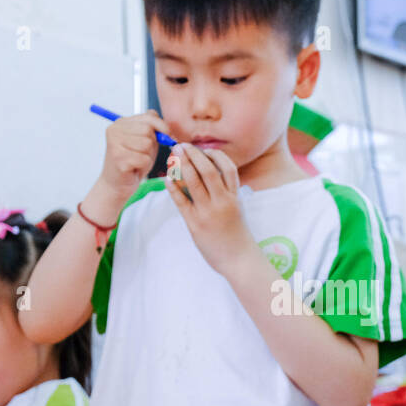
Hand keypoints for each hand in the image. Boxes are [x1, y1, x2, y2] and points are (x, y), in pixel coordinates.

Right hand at [96, 108, 173, 205]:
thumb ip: (153, 129)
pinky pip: (144, 159)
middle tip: (142, 154)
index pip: (148, 116)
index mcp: (121, 122)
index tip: (168, 135)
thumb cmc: (133, 163)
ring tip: (137, 161)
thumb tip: (164, 123)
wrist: (117, 184)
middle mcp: (115, 130)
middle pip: (148, 130)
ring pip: (147, 144)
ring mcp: (115, 143)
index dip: (162, 126)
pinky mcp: (118, 158)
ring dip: (148, 156)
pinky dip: (144, 165)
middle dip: (152, 144)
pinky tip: (134, 168)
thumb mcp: (145, 141)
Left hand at [165, 143, 257, 276]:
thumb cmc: (237, 234)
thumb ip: (227, 193)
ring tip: (174, 155)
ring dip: (182, 165)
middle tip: (182, 145)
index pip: (228, 168)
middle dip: (194, 155)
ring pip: (194, 182)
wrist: (238, 259)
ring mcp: (209, 213)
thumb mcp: (237, 209)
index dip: (215, 155)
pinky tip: (167, 179)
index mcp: (235, 197)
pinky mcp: (195, 224)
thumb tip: (213, 175)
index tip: (204, 149)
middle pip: (208, 170)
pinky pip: (182, 202)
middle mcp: (223, 202)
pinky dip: (173, 188)